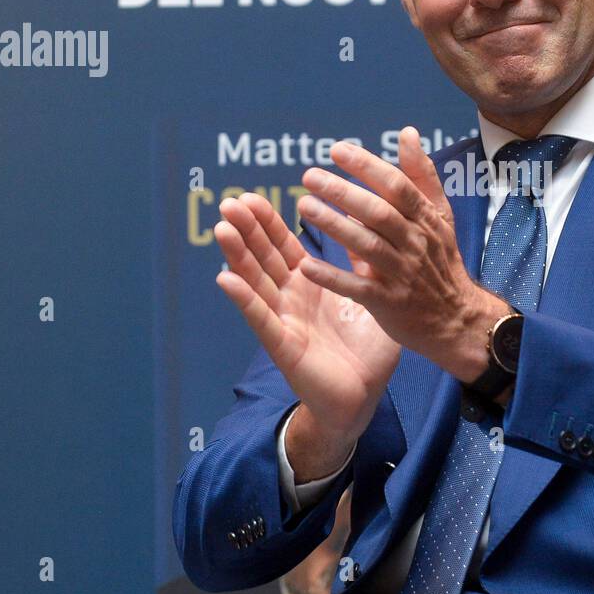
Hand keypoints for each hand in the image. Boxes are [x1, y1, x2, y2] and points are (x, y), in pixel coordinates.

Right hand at [213, 192, 400, 438]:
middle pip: (264, 258)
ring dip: (237, 255)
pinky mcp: (283, 345)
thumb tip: (368, 225)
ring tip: (222, 227)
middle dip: (247, 230)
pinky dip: (244, 299)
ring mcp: (283, 321)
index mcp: (311, 284)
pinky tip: (225, 278)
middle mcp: (291, 299)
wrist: (365, 397)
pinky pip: (261, 319)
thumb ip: (364, 264)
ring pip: (255, 282)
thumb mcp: (370, 297)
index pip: (284, 246)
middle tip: (231, 201)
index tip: (253, 195)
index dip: (268, 222)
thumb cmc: (367, 350)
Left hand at [295, 126, 510, 382]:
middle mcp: (416, 243)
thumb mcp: (440, 215)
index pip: (396, 186)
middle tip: (309, 176)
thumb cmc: (441, 261)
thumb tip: (407, 133)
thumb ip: (421, 175)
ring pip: (367, 245)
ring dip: (334, 226)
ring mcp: (403, 274)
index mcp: (426, 219)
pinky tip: (306, 265)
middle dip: (344, 192)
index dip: (367, 167)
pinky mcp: (389, 303)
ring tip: (304, 206)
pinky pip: (358, 288)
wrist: (456, 319)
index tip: (336, 150)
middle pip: (379, 212)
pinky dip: (333, 277)